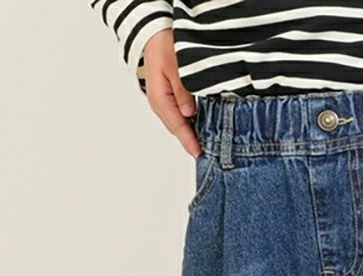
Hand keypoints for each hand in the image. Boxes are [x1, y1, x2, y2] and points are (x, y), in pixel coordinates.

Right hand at [143, 29, 201, 156]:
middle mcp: (159, 104)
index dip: (189, 141)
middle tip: (209, 155)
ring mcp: (163, 102)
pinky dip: (189, 123)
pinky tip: (201, 127)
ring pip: (178, 124)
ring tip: (207, 146)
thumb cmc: (163, 45)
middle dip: (191, 142)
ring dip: (191, 134)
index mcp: (159, 98)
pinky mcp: (168, 98)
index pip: (177, 125)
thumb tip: (189, 113)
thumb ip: (182, 89)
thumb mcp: (175, 65)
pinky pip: (179, 115)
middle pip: (177, 129)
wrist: (152, 33)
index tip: (200, 154)